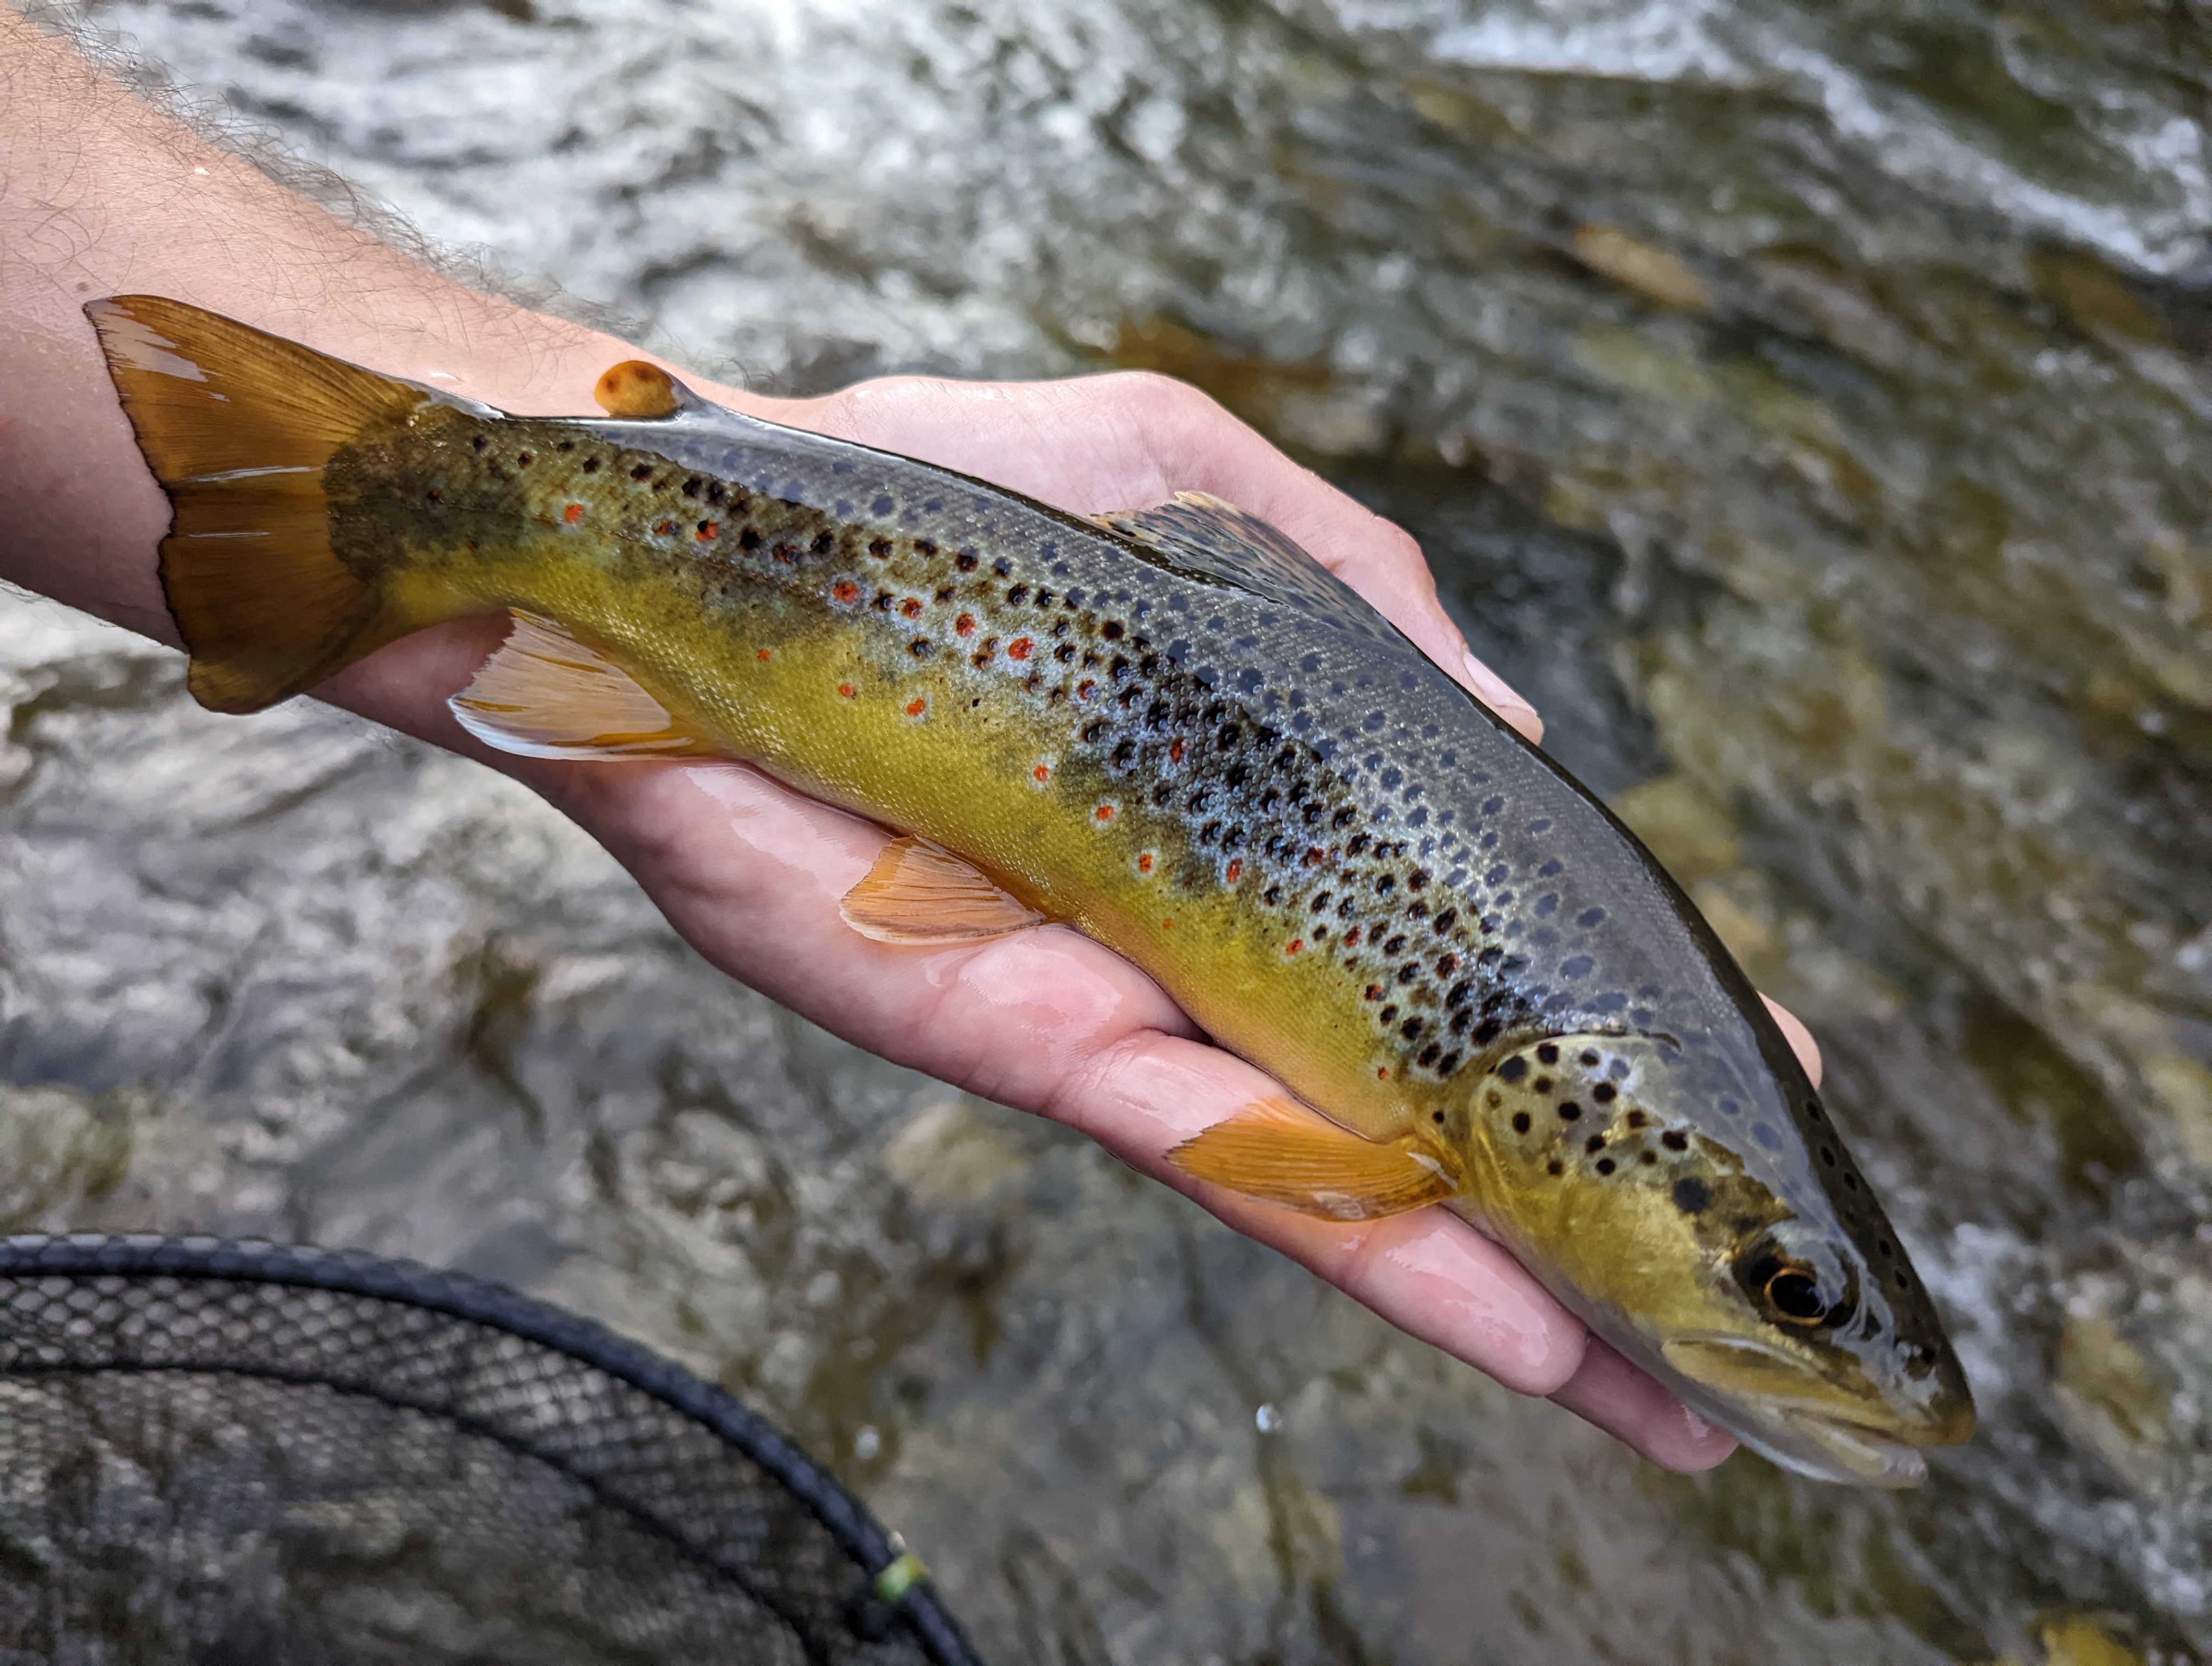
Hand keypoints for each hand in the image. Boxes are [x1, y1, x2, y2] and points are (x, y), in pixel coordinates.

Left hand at [330, 367, 1817, 1469]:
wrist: (696, 553)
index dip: (1585, 1029)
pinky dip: (1360, 1240)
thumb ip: (1359, 591)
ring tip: (1652, 1393)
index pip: (1444, 957)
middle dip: (1568, 1224)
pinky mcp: (1021, 1040)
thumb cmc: (922, 497)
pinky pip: (1213, 1156)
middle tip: (1736, 1332)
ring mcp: (1114, 1011)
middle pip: (1407, 1112)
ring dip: (1496, 1290)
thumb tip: (1520, 722)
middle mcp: (1193, 952)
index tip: (1749, 1088)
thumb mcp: (1188, 491)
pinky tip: (1502, 1318)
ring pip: (1333, 1184)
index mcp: (1240, 838)